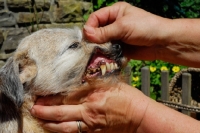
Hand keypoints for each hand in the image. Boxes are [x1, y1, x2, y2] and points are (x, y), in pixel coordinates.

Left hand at [31, 82, 148, 132]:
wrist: (140, 117)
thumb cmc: (129, 98)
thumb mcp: (113, 83)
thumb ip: (96, 80)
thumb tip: (83, 77)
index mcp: (94, 96)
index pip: (67, 96)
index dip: (51, 97)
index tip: (42, 94)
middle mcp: (89, 111)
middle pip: (61, 113)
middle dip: (45, 111)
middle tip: (34, 108)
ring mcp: (91, 125)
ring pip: (64, 127)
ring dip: (49, 124)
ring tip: (39, 119)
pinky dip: (63, 132)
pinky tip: (55, 129)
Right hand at [83, 2, 169, 59]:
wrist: (162, 43)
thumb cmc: (145, 27)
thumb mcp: (123, 26)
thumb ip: (104, 32)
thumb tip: (86, 33)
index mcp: (115, 12)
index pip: (96, 18)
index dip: (90, 27)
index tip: (87, 37)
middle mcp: (114, 24)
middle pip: (97, 31)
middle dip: (94, 39)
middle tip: (91, 47)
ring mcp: (116, 37)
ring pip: (101, 42)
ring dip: (99, 48)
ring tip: (97, 54)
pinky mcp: (119, 48)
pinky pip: (108, 51)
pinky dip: (105, 55)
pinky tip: (104, 58)